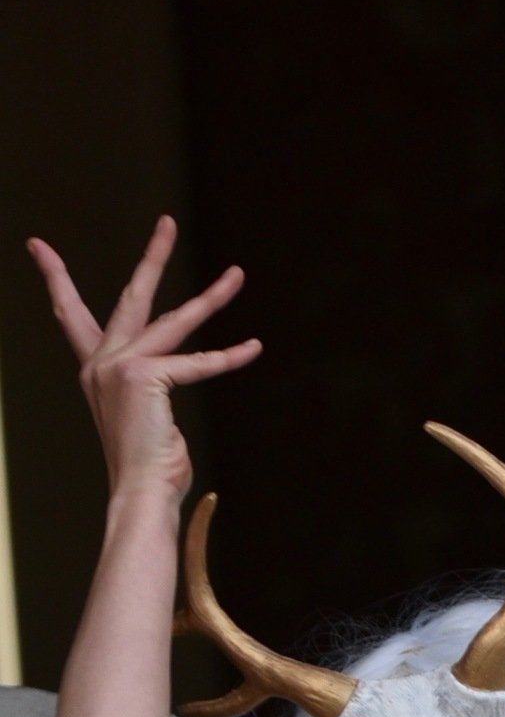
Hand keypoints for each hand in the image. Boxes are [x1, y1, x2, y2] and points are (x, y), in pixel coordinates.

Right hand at [28, 215, 260, 507]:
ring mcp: (120, 366)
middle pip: (132, 297)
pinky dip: (229, 357)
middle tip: (167, 222)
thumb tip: (168, 383)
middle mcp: (102, 362)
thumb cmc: (149, 468)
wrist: (140, 494)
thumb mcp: (148, 419)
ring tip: (237, 274)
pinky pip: (199, 362)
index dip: (56, 278)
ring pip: (177, 320)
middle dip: (153, 257)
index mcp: (95, 370)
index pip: (71, 314)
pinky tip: (254, 347)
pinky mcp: (146, 376)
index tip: (37, 245)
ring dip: (212, 297)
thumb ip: (153, 391)